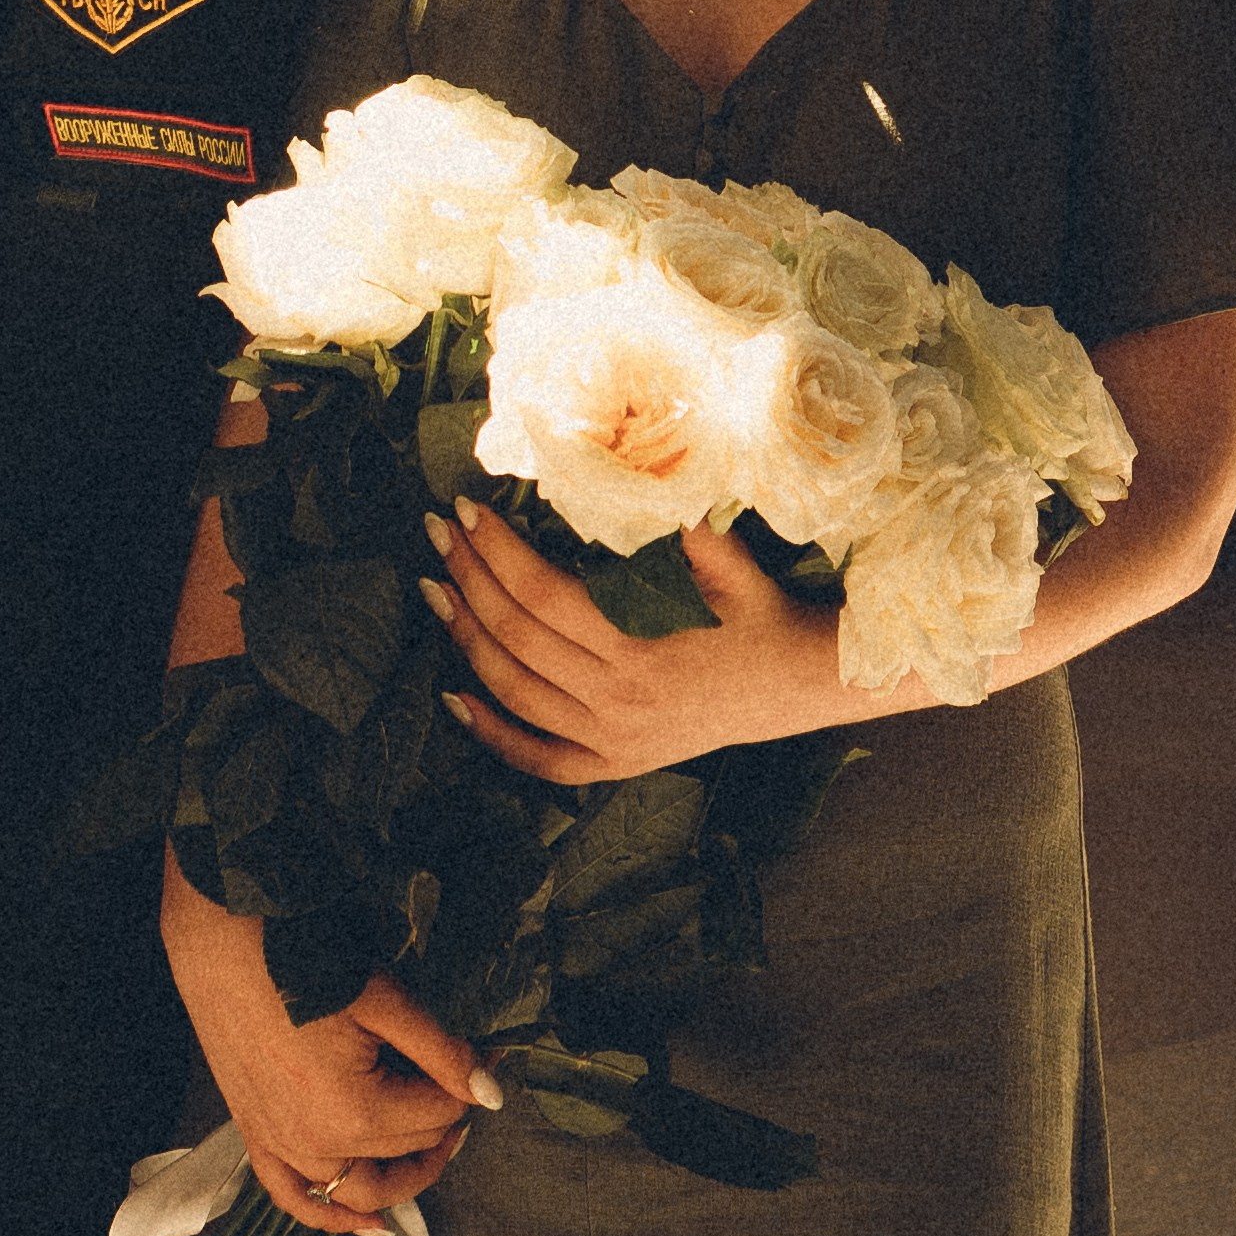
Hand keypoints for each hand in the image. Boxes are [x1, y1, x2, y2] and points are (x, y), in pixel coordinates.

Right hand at [162, 847, 500, 1235]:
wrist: (221, 944)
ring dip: (403, 1178)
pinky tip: (368, 1222)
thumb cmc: (302, 961)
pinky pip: (297, 1199)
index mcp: (357, 1112)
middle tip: (463, 1079)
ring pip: (360, 1192)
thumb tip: (491, 1093)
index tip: (489, 1052)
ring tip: (436, 1146)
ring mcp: (283, 1147)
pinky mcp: (256, 1137)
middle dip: (443, 1116)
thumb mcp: (384, 1000)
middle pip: (407, 1149)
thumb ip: (440, 1052)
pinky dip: (332, 1217)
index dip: (472, 1080)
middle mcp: (319, 1145)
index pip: (440, 1112)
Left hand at [422, 500, 855, 782]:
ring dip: (465, 638)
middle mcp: (618, 700)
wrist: (800, 683)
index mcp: (641, 646)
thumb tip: (622, 473)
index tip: (469, 509)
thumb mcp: (726, 559)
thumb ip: (676, 523)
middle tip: (438, 533)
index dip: (497, 550)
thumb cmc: (759, 609)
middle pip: (518, 636)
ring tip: (435, 589)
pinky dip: (491, 732)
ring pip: (515, 691)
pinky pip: (539, 758)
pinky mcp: (616, 762)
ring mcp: (613, 739)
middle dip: (469, 577)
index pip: (543, 593)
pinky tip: (453, 697)